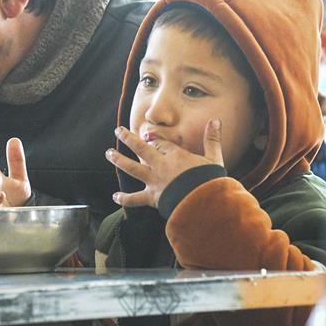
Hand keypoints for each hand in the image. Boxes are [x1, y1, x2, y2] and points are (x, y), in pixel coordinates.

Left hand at [105, 120, 223, 207]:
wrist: (205, 204)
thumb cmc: (210, 181)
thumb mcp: (214, 158)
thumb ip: (212, 139)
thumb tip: (216, 120)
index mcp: (176, 155)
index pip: (161, 143)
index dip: (154, 137)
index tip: (147, 133)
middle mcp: (161, 166)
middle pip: (141, 148)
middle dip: (128, 138)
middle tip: (118, 130)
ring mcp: (155, 181)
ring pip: (132, 168)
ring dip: (119, 160)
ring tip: (109, 153)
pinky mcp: (152, 198)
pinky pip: (135, 199)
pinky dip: (124, 199)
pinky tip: (114, 196)